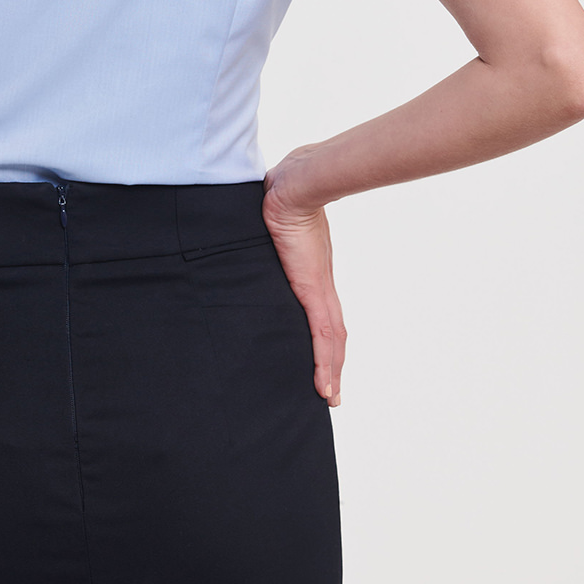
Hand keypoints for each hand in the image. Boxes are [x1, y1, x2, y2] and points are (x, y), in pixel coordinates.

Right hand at [262, 151, 344, 407]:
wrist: (294, 188)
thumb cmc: (281, 197)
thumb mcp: (271, 226)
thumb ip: (262, 234)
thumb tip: (248, 226)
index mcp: (311, 274)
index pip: (323, 314)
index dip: (326, 341)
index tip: (324, 361)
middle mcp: (320, 286)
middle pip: (334, 335)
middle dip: (332, 363)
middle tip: (329, 391)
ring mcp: (319, 289)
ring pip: (333, 341)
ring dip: (331, 371)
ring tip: (329, 396)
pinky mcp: (313, 290)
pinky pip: (323, 336)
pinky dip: (326, 362)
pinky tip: (327, 385)